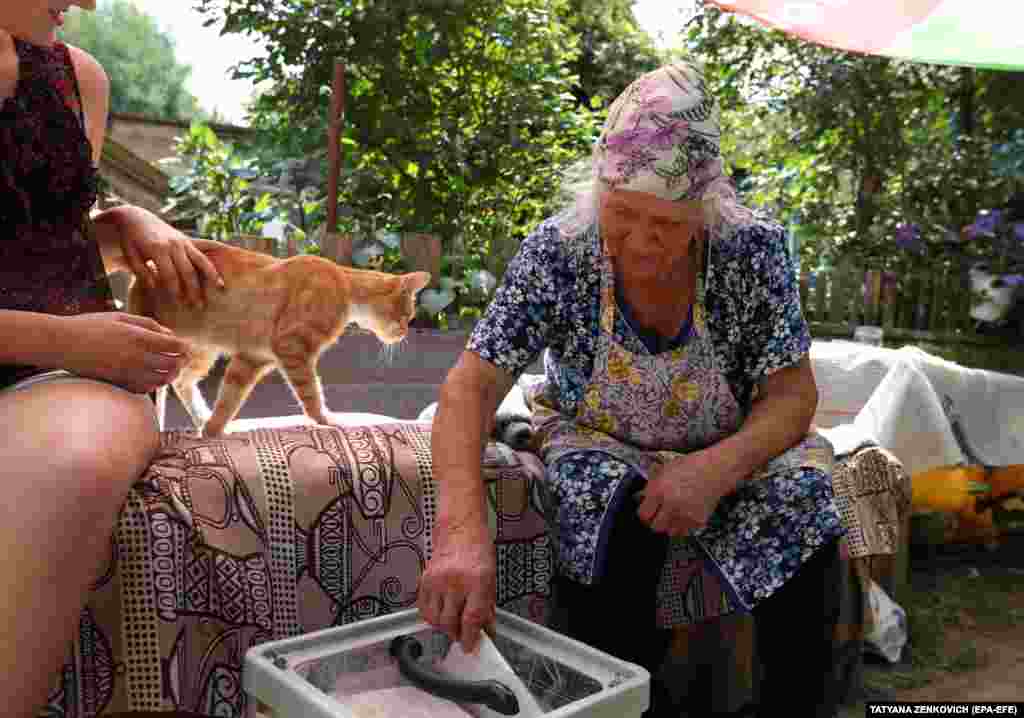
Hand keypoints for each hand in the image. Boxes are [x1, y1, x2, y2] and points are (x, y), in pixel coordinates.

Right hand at [58, 312, 191, 393]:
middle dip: (181, 362)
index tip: (186, 346)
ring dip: (170, 375)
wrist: (63, 343)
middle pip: (173, 365)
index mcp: (140, 338)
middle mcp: (138, 358)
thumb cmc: (91, 326)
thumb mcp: (122, 318)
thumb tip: (170, 335)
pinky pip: (146, 389)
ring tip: (171, 369)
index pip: (176, 346)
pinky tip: (152, 377)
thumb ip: (149, 325)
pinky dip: (154, 384)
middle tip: (183, 359)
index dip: (185, 347)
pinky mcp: (119, 384)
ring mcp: (129, 373)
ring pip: (162, 380)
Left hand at [116, 208, 223, 308]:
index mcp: (157, 249)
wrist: (136, 218)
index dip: (174, 290)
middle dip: (193, 289)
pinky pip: (203, 253)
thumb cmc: (130, 240)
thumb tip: (154, 286)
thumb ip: (140, 271)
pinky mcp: (188, 241)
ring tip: (220, 290)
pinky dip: (213, 264)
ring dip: (210, 276)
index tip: (178, 304)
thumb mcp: (130, 255)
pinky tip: (221, 273)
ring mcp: (183, 242)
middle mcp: (173, 245)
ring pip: (200, 261)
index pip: (169, 274)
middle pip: (187, 270)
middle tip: (198, 306)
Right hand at [416, 518, 495, 653]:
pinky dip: (431, 616)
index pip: (471, 619)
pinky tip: (440, 613)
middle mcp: (455, 581)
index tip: (471, 647)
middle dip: (456, 634)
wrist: (460, 529)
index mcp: (477, 581)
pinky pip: (423, 607)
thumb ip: (487, 607)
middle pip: (450, 622)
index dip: (471, 638)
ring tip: (452, 623)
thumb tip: (486, 629)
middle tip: (463, 635)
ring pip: (435, 618)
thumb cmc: (478, 549)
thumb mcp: (491, 579)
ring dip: (443, 627)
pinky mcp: (424, 579)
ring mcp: (437, 580)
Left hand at [635, 451, 729, 536]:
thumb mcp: (665, 470)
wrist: (716, 469)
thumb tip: (641, 498)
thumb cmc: (691, 466)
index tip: (648, 512)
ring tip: (673, 514)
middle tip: (659, 515)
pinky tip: (685, 514)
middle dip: (656, 521)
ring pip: (670, 532)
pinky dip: (683, 526)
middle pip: (655, 527)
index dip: (645, 514)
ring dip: (669, 525)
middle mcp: (671, 504)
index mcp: (659, 490)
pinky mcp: (698, 520)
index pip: (643, 515)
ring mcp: (685, 514)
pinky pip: (685, 531)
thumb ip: (652, 486)